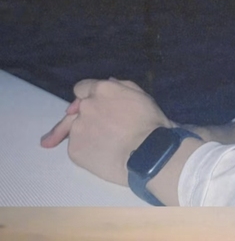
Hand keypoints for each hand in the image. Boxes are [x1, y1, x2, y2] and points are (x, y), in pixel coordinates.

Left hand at [41, 79, 171, 184]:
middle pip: (75, 110)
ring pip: (74, 129)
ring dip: (85, 135)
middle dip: (83, 117)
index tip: (96, 108)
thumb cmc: (153, 127)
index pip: (82, 88)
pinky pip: (76, 149)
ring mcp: (78, 129)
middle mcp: (85, 106)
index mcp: (102, 90)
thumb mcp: (144, 98)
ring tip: (103, 148)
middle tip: (101, 131)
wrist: (149, 158)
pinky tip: (101, 158)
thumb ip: (123, 87)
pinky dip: (86, 152)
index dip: (88, 98)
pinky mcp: (75, 150)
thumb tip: (109, 81)